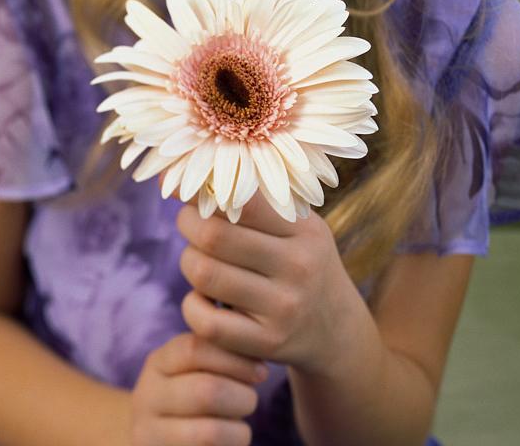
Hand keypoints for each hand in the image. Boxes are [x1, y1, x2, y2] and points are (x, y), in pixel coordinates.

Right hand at [130, 331, 266, 445]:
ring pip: (209, 432)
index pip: (195, 349)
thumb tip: (255, 355)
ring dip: (239, 430)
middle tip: (250, 401)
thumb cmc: (187, 399)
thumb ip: (214, 356)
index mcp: (157, 364)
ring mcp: (150, 433)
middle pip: (206, 391)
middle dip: (242, 397)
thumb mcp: (189, 371)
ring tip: (240, 428)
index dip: (235, 359)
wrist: (156, 439)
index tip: (260, 370)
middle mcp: (147, 396)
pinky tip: (229, 443)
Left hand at [177, 192, 355, 375]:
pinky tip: (203, 298)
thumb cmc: (302, 261)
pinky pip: (207, 323)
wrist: (337, 329)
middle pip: (213, 236)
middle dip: (187, 223)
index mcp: (304, 231)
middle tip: (189, 222)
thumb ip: (254, 201)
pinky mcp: (268, 343)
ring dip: (188, 262)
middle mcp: (297, 267)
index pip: (243, 200)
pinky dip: (192, 306)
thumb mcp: (297, 226)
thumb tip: (182, 175)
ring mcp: (283, 309)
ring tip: (197, 258)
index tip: (187, 189)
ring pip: (204, 275)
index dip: (203, 192)